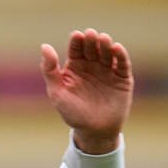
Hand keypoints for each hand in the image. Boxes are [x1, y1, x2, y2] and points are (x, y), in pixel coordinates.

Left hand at [39, 29, 132, 153]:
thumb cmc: (72, 113)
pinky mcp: (122, 78)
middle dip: (91, 40)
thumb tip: (44, 46)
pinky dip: (120, 55)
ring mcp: (108, 70)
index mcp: (76, 66)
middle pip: (92, 47)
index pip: (76, 48)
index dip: (76, 41)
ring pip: (107, 52)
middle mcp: (92, 65)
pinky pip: (122, 63)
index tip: (76, 36)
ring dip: (105, 44)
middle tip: (90, 35)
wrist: (94, 132)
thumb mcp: (57, 93)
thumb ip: (50, 70)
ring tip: (103, 39)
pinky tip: (116, 48)